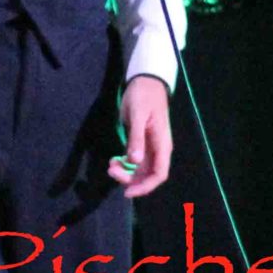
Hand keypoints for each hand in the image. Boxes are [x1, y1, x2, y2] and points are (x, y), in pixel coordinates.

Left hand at [112, 75, 172, 196]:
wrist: (146, 80)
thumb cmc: (144, 96)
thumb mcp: (138, 115)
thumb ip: (136, 138)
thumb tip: (134, 161)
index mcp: (161, 144)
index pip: (159, 174)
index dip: (145, 186)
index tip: (127, 191)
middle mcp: (158, 149)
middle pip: (147, 175)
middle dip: (130, 178)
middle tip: (111, 170)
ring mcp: (150, 146)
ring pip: (140, 169)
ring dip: (126, 172)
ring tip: (111, 165)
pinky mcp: (141, 142)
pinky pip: (135, 161)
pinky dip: (125, 164)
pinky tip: (114, 159)